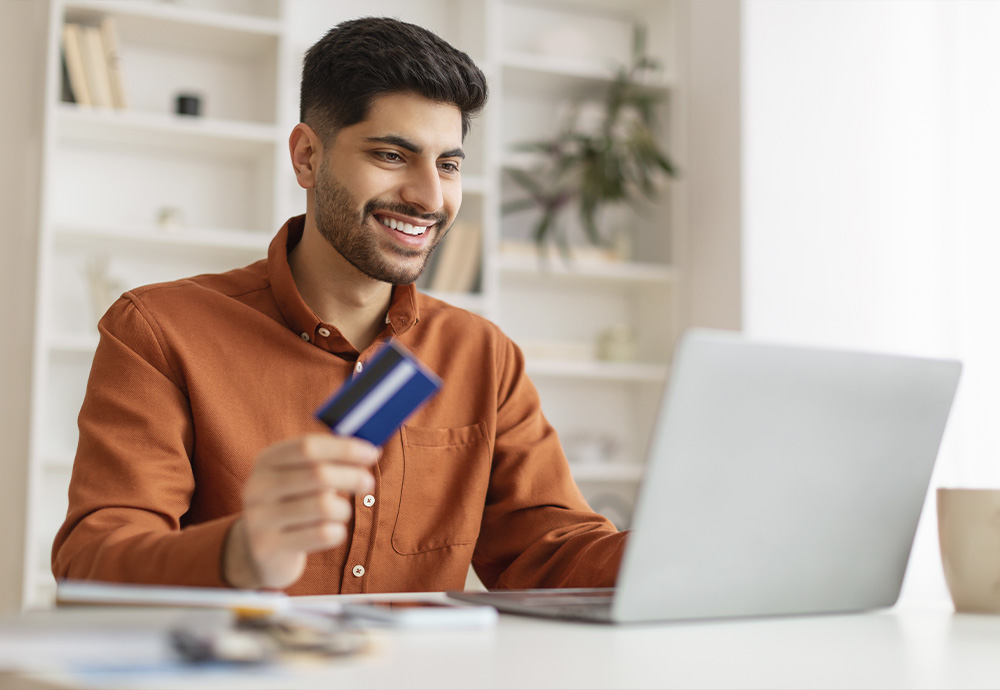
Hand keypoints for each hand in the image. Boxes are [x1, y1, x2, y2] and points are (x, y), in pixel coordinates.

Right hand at [224, 434, 378, 589]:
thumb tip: (372, 450)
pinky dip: (337, 532)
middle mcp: (257, 486)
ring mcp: (259, 518)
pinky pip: (322, 534)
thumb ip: (331, 460)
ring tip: (341, 512)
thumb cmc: (294, 503)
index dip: (344, 448)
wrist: (261, 550)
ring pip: (323, 506)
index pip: (308, 446)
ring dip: (343, 509)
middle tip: (368, 483)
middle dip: (352, 476)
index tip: (372, 453)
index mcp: (267, 460)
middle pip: (318, 474)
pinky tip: (331, 532)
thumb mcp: (303, 476)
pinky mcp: (268, 548)